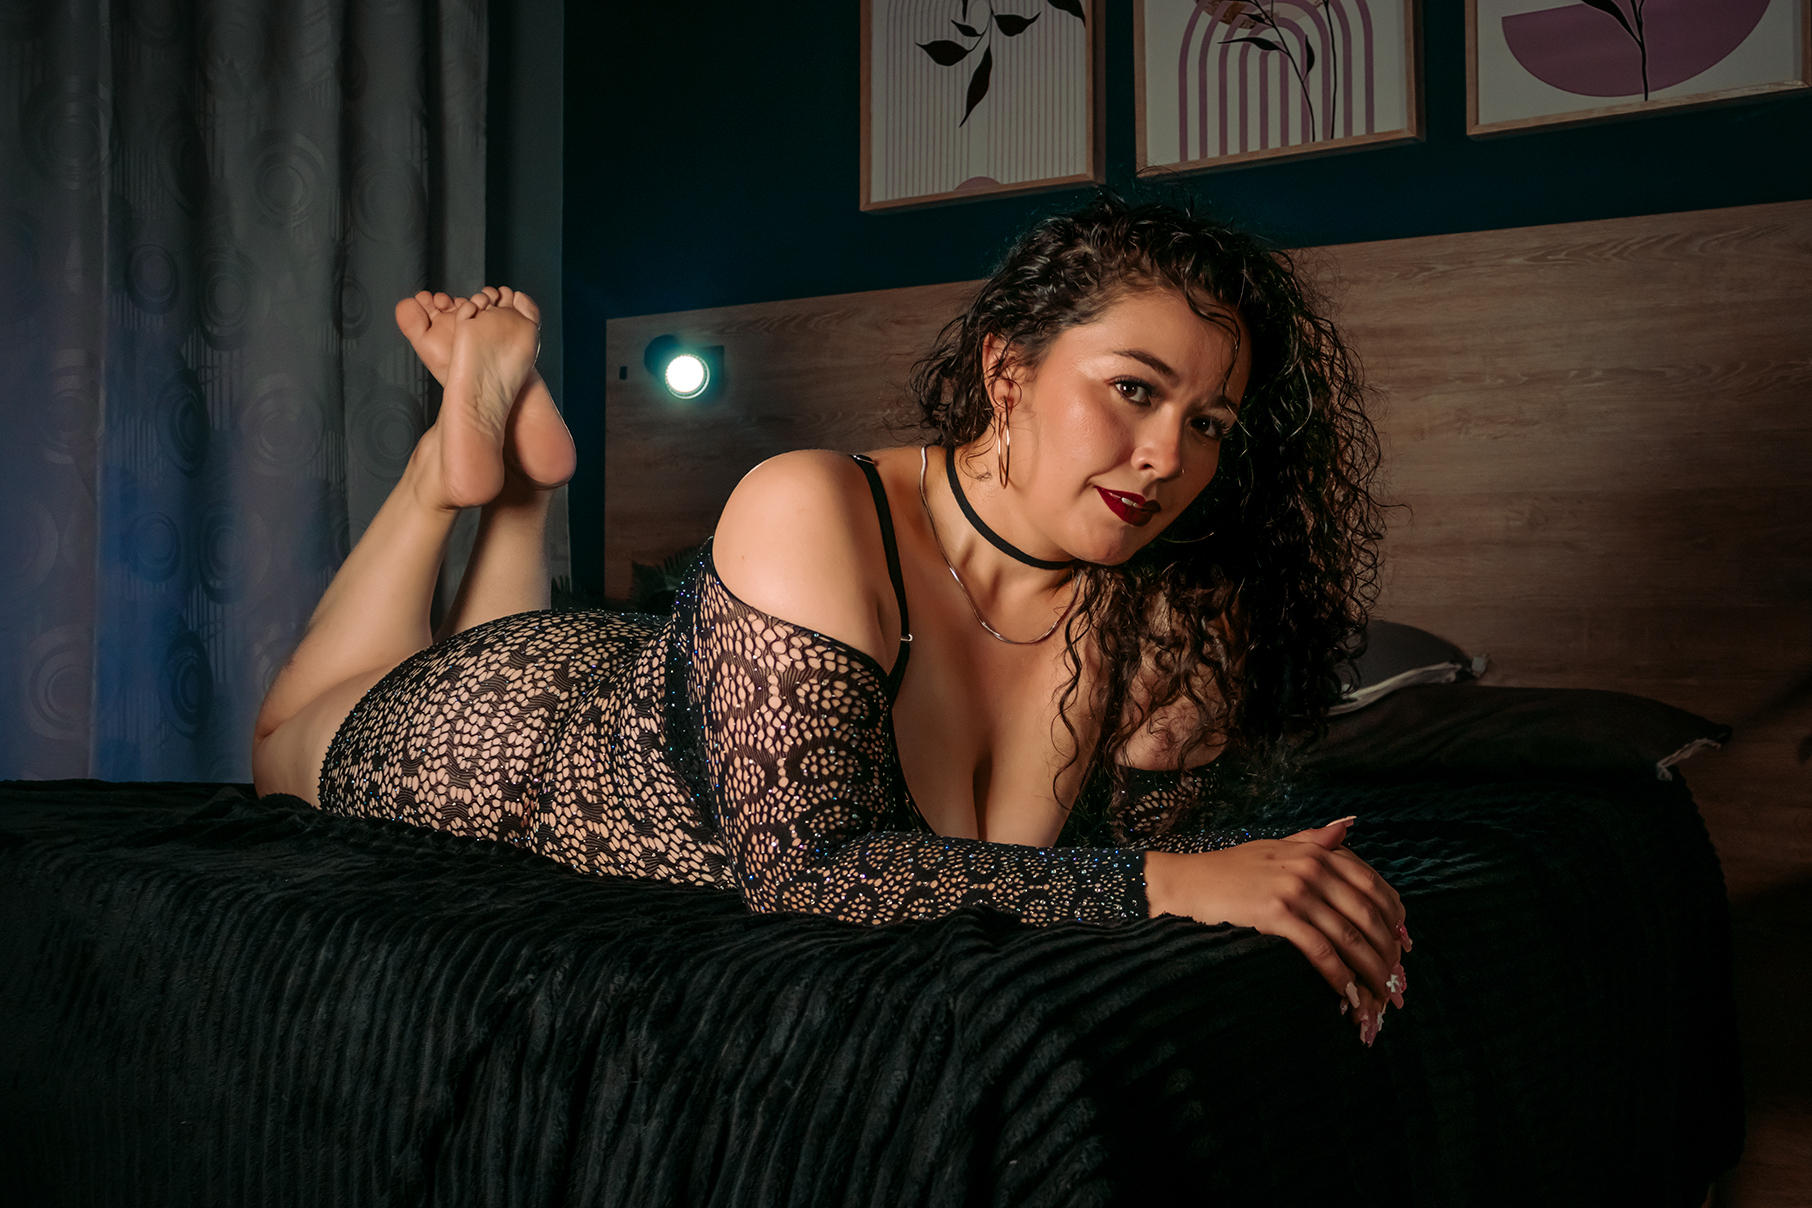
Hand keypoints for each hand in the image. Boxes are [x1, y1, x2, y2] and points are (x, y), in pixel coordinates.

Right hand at [1144, 818, 1407, 1042]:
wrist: (1189, 880)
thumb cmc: (1232, 868)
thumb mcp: (1277, 846)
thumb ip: (1314, 839)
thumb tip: (1347, 826)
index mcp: (1317, 851)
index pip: (1373, 884)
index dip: (1395, 917)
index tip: (1404, 945)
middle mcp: (1312, 867)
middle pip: (1368, 914)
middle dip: (1388, 953)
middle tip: (1396, 983)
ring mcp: (1295, 889)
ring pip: (1349, 936)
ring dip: (1370, 971)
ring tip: (1379, 998)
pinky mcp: (1277, 913)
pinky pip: (1320, 950)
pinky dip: (1338, 976)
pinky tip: (1347, 996)